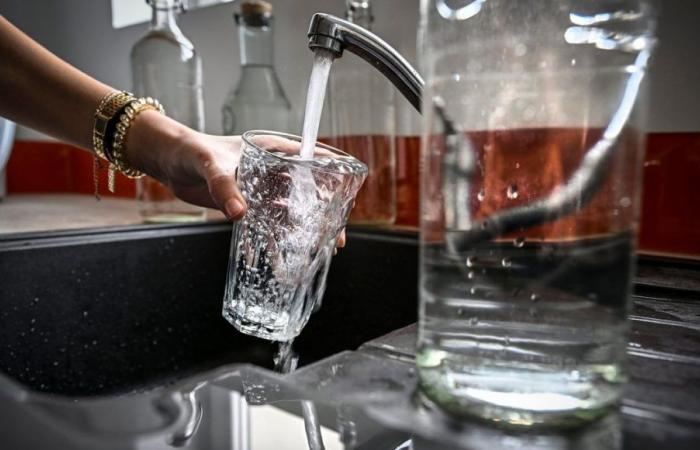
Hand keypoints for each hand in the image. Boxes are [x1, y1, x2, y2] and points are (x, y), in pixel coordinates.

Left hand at [124, 111, 347, 248]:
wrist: (167, 162)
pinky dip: (272, 242)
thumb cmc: (190, 151)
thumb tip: (240, 214)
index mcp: (273, 150)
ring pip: (290, 213)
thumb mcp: (210, 165)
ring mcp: (261, 189)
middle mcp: (272, 170)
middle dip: (323, 217)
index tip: (347, 200)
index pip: (313, 161)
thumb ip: (225, 187)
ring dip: (302, 234)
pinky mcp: (247, 205)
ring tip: (315, 255)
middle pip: (308, 193)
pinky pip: (266, 225)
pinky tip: (278, 260)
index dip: (334, 180)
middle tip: (336, 240)